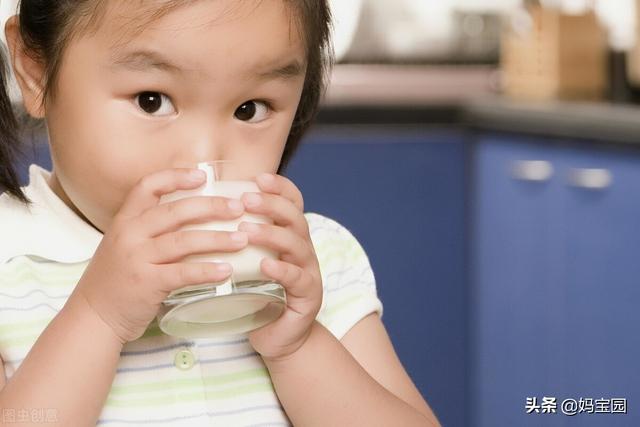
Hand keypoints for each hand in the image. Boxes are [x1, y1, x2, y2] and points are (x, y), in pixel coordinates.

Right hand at [71, 168, 249, 343]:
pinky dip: (207, 271)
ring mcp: (136, 258)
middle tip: (239, 208)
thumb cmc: (117, 280)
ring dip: (217, 238)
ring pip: (183, 241)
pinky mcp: (146, 283)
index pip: (147, 186)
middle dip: (211, 206)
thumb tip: (195, 216)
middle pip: (175, 211)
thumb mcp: (126, 245)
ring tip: (242, 239)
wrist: (93, 317)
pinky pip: (182, 273)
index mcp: (125, 220)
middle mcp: (129, 234)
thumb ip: (151, 230)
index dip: (175, 177)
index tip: (202, 176)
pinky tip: (226, 270)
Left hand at [238, 173, 322, 361]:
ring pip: (296, 244)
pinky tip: (265, 267)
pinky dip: (282, 270)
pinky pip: (297, 279)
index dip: (279, 187)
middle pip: (294, 217)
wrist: (278, 336)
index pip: (292, 202)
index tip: (257, 178)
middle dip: (271, 204)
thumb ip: (238, 238)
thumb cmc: (258, 295)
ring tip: (247, 231)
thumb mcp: (249, 261)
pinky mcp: (308, 295)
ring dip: (271, 234)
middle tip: (246, 200)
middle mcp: (303, 248)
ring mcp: (308, 271)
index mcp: (290, 235)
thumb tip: (202, 212)